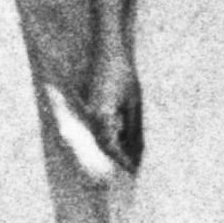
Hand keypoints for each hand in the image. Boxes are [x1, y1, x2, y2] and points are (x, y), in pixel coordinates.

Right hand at [77, 57, 143, 171]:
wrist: (108, 51)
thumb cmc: (123, 74)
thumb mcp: (134, 103)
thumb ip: (134, 130)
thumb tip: (137, 152)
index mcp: (100, 116)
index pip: (110, 147)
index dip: (123, 161)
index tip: (134, 171)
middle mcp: (90, 116)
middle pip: (104, 145)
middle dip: (119, 157)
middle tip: (134, 168)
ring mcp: (87, 111)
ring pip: (100, 137)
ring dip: (115, 147)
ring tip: (132, 155)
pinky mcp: (88, 107)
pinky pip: (98, 127)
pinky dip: (110, 135)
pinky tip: (123, 138)